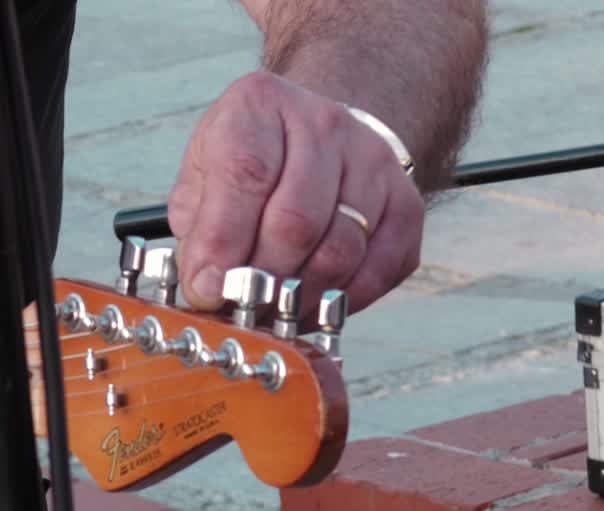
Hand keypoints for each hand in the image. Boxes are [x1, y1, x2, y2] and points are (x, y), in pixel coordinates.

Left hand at [167, 71, 425, 322]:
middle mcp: (324, 123)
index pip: (247, 175)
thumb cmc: (251, 161)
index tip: (208, 288)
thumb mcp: (203, 172)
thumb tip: (205, 286)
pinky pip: (376, 269)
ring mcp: (373, 162)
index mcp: (261, 105)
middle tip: (239, 309)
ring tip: (269, 313)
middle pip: (297, 221)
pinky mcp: (405, 204)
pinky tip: (309, 308)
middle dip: (262, 278)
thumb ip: (198, 226)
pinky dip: (340, 301)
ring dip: (299, 296)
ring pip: (340, 251)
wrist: (319, 138)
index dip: (224, 242)